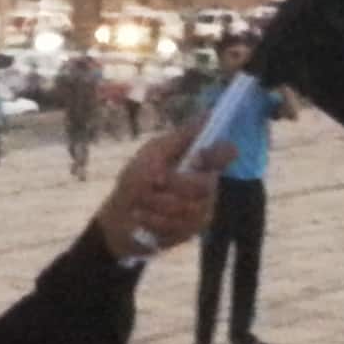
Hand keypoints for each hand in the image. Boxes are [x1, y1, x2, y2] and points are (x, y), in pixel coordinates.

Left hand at [95, 122, 229, 259]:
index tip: (198, 157)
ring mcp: (202, 209)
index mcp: (198, 161)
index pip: (224, 153)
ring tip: (142, 203)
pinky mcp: (192, 230)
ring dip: (158, 205)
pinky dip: (156, 222)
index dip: (218, 154)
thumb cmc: (135, 181)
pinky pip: (180, 227)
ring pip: (191, 208)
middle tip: (153, 184)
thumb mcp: (153, 153)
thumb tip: (208, 113)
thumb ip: (182, 137)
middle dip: (173, 185)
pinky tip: (144, 219)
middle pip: (206, 185)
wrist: (120, 220)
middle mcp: (206, 184)